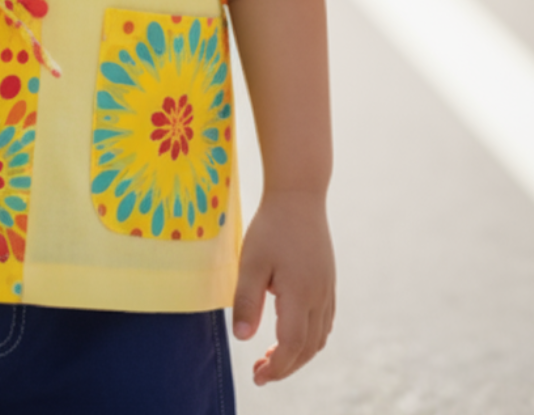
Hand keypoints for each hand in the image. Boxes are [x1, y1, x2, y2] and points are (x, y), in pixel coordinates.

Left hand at [232, 191, 335, 384]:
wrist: (299, 195)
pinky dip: (309, 339)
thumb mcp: (251, 262)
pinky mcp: (328, 281)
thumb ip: (246, 301)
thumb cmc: (271, 227)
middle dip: (286, 367)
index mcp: (301, 295)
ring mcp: (327, 290)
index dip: (276, 367)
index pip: (292, 346)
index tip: (257, 376)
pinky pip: (324, 323)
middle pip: (308, 348)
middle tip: (260, 372)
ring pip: (319, 338)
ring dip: (298, 355)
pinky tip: (291, 334)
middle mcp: (320, 297)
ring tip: (272, 357)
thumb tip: (242, 338)